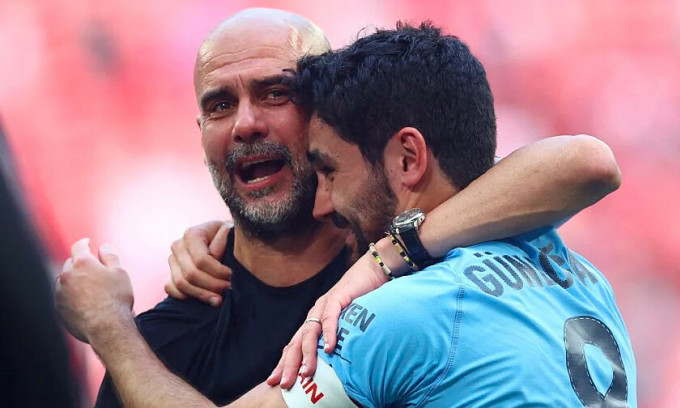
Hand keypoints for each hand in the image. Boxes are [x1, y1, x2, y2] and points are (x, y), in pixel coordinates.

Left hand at [55, 238, 133, 342]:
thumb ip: (110, 257)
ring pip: (64, 281)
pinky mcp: (58, 308)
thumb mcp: (120, 273)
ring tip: (88, 288)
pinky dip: (70, 295)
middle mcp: (67, 275)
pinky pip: (63, 297)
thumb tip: (104, 247)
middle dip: (79, 264)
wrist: (105, 327)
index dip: (84, 243)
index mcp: (82, 263)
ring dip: (73, 280)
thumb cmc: (116, 299)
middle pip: (70, 263)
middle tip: (92, 269)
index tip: (88, 242)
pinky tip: (83, 302)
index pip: (79, 246)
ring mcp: (60, 292)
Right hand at [164, 220, 232, 305]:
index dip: (217, 271)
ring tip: (219, 298)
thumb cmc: (226, 237)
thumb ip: (222, 242)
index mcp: (192, 234)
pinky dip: (186, 296)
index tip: (231, 276)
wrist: (219, 239)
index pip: (201, 260)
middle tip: (228, 289)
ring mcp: (172, 260)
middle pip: (191, 274)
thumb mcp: (229, 234)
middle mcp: (178, 246)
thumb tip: (214, 256)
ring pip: (181, 284)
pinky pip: (170, 288)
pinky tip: (204, 298)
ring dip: (202, 294)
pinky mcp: (170, 273)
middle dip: (212, 285)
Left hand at [268, 242, 401, 387]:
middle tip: (285, 383)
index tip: (275, 381)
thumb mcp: (348, 324)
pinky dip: (330, 332)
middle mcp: (315, 313)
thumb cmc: (362, 299)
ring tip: (307, 372)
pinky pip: (330, 317)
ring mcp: (324, 304)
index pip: (295, 344)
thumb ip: (340, 340)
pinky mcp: (338, 297)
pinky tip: (330, 348)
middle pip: (297, 341)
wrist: (372, 271)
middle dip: (289, 363)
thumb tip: (336, 365)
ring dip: (308, 353)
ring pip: (311, 332)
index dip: (285, 362)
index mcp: (314, 320)